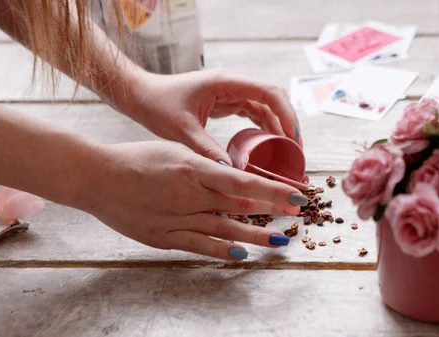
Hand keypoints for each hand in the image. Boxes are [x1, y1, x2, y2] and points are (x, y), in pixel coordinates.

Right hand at [84, 141, 307, 259]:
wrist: (96, 177)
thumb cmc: (135, 159)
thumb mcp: (175, 151)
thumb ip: (205, 165)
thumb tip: (234, 175)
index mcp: (194, 168)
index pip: (245, 181)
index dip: (274, 191)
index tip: (298, 195)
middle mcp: (190, 195)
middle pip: (241, 206)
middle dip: (273, 211)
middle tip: (299, 214)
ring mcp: (177, 219)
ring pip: (227, 230)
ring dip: (257, 236)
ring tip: (281, 240)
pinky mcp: (164, 238)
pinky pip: (200, 245)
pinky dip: (222, 250)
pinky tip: (242, 254)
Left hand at [124, 68, 301, 164]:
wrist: (141, 96)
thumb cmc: (158, 105)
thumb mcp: (182, 130)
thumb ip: (207, 150)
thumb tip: (232, 173)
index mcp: (225, 82)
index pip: (269, 93)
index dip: (287, 114)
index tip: (294, 138)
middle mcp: (232, 84)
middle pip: (273, 99)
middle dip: (289, 123)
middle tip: (297, 151)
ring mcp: (231, 92)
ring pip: (266, 108)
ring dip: (279, 127)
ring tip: (288, 153)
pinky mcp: (227, 102)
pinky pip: (254, 114)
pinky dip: (265, 129)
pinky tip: (270, 146)